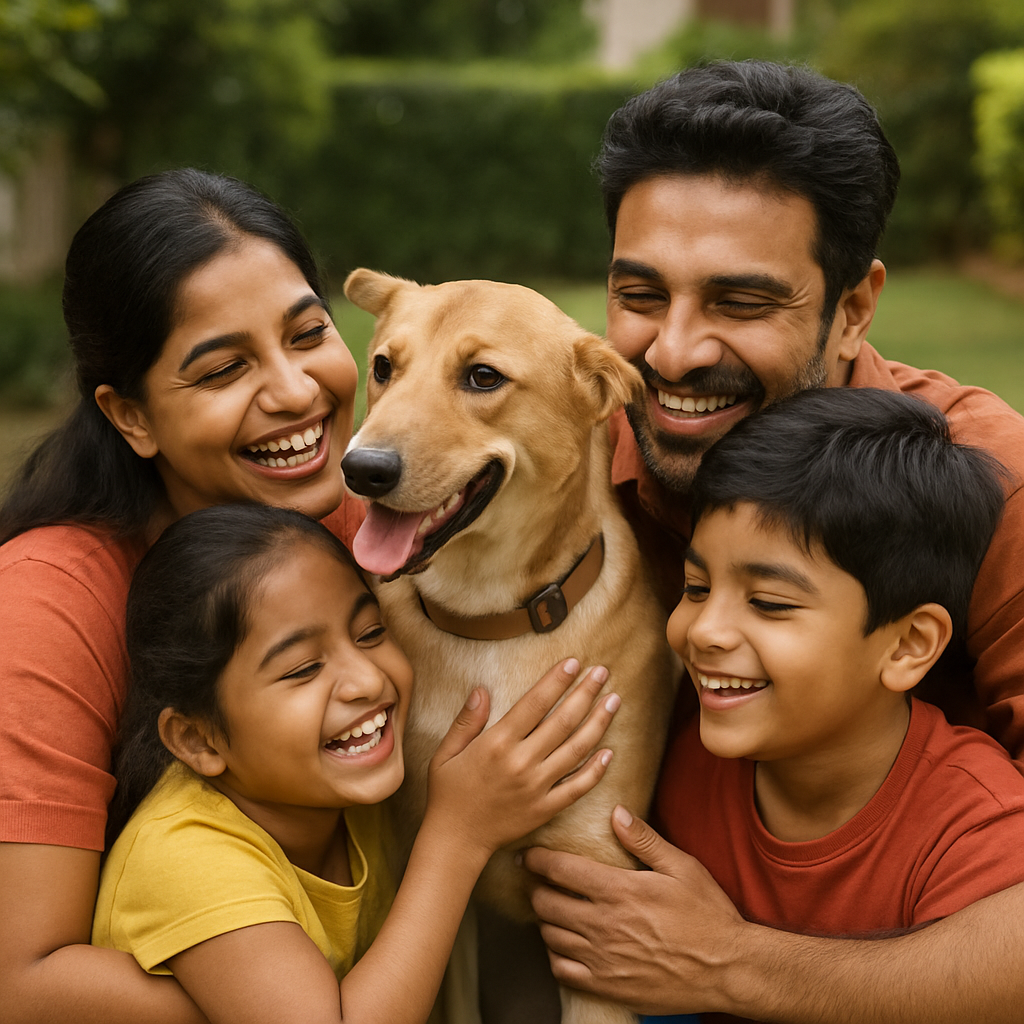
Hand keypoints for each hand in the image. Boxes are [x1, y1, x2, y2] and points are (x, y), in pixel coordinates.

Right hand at [426, 658, 618, 856]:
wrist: (456, 840)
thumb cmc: (448, 793)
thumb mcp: (446, 752)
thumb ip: (467, 720)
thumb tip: (481, 689)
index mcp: (497, 743)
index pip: (534, 703)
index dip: (556, 681)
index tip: (574, 662)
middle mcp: (521, 762)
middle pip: (562, 721)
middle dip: (585, 693)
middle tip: (603, 672)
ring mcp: (537, 787)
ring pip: (576, 750)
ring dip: (598, 723)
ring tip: (614, 701)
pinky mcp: (546, 809)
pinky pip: (577, 787)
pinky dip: (596, 770)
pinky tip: (610, 752)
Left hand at [524, 806, 745, 1016]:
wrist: (729, 969)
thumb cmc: (708, 915)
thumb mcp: (682, 867)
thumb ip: (644, 839)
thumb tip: (616, 812)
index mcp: (619, 890)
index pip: (560, 869)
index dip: (537, 860)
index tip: (528, 856)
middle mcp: (604, 925)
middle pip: (546, 903)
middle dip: (537, 889)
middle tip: (539, 883)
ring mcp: (604, 959)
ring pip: (551, 937)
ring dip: (546, 921)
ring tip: (553, 911)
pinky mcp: (608, 987)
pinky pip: (562, 971)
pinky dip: (556, 956)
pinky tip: (566, 946)